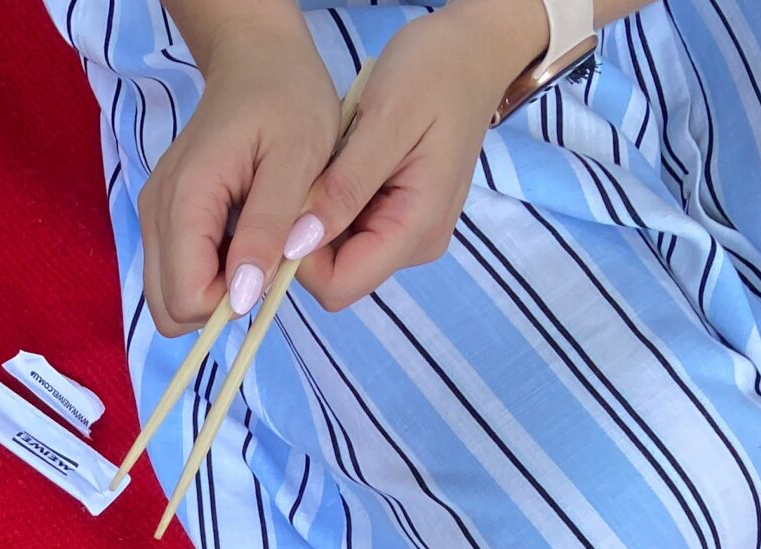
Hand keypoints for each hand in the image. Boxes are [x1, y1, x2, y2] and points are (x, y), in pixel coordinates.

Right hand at [138, 2, 340, 330]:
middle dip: (219, 303)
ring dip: (216, 289)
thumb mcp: (297, 160)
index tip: (268, 265)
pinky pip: (176, 273)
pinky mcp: (160, 217)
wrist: (258, 59)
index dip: (230, 302)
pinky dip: (210, 272)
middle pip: (169, 309)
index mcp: (186, 199)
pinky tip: (240, 235)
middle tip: (262, 259)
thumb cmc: (288, 99)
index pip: (185, 299)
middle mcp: (155, 212)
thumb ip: (267, 230)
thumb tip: (239, 300)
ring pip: (170, 297)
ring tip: (255, 243)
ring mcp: (152, 215)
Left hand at [294, 0, 547, 309]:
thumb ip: (345, 187)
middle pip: (338, 274)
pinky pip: (354, 231)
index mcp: (416, 228)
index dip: (300, 260)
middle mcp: (416, 245)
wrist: (472, 50)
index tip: (288, 207)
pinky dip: (335, 206)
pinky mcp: (404, 219)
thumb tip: (299, 244)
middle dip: (310, 235)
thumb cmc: (436, 71)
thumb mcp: (386, 118)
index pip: (339, 285)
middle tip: (313, 172)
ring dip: (322, 217)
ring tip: (335, 161)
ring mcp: (412, 234)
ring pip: (341, 253)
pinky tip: (344, 166)